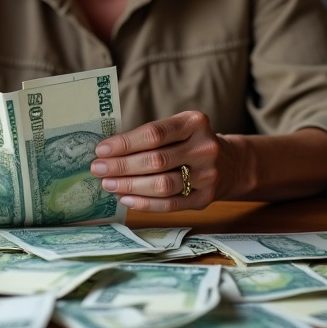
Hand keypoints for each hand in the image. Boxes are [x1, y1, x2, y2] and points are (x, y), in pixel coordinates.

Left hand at [90, 111, 236, 212]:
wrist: (229, 162)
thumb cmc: (189, 142)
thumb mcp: (177, 128)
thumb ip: (148, 136)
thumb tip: (107, 152)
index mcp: (194, 123)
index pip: (154, 133)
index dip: (125, 143)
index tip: (101, 150)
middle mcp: (205, 147)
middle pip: (156, 160)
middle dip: (121, 166)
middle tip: (97, 169)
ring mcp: (208, 175)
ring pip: (162, 185)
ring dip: (129, 186)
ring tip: (107, 184)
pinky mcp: (206, 198)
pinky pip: (170, 204)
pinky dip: (144, 203)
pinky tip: (125, 198)